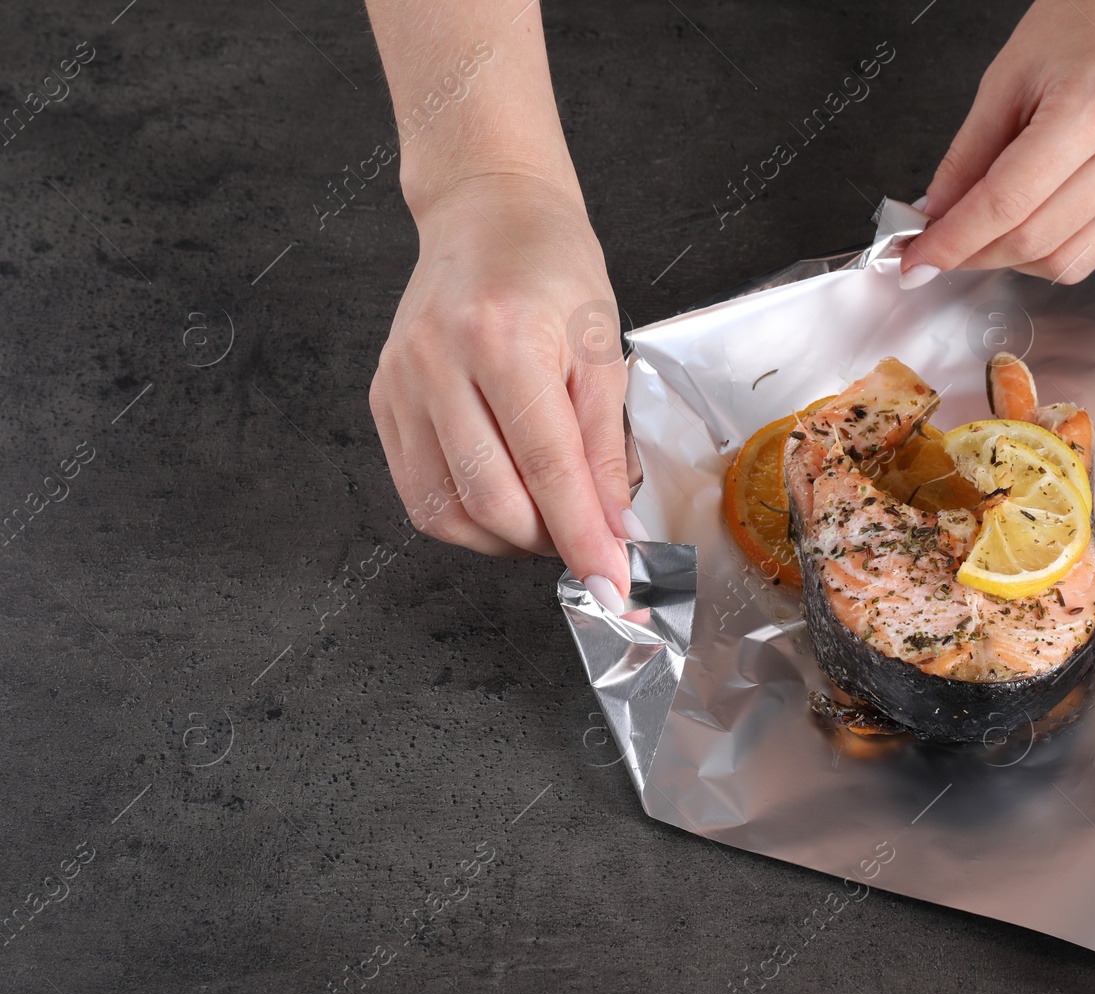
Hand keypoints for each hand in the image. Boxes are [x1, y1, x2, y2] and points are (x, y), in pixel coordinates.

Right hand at [369, 173, 639, 610]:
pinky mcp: (382, 399)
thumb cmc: (553, 270)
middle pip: (491, 501)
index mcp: (503, 340)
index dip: (584, 538)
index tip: (613, 583)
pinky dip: (466, 517)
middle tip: (587, 541)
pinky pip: (419, 491)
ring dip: (505, 539)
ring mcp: (400, 383)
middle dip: (547, 542)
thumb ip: (606, 447)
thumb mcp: (601, 351)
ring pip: (446, 510)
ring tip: (547, 519)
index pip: (549, 469)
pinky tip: (505, 499)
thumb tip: (616, 530)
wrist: (488, 214)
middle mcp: (438, 362)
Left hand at [900, 0, 1094, 287]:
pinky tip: (1027, 227)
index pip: (1006, 203)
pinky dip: (1052, 251)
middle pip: (1036, 239)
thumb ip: (967, 157)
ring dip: (1013, 259)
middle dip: (976, 254)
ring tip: (984, 234)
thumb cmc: (1085, 19)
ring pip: (1068, 260)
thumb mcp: (1006, 78)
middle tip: (939, 248)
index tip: (919, 260)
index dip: (954, 241)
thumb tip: (937, 216)